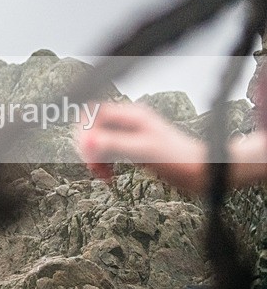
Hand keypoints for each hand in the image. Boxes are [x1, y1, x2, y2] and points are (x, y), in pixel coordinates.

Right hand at [75, 102, 206, 192]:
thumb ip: (113, 144)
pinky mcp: (133, 146)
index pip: (95, 114)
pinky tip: (109, 175)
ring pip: (99, 140)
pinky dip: (105, 163)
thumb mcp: (143, 152)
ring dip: (96, 158)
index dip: (85, 132)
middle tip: (93, 167)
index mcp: (132, 115)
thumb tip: (87, 142)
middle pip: (94, 127)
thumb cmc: (179, 160)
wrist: (203, 171)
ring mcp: (131, 133)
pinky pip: (109, 150)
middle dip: (90, 148)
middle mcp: (130, 121)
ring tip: (102, 174)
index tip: (87, 152)